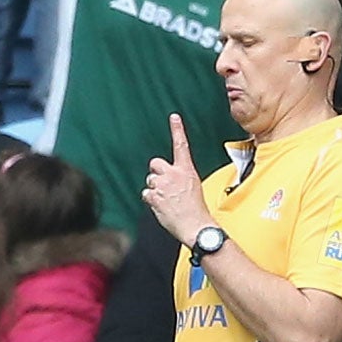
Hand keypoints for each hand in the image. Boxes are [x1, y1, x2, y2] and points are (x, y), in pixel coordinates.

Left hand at [142, 114, 213, 244]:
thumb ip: (178, 178)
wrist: (195, 225)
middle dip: (156, 173)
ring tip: (166, 200)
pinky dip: (151, 200)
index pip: (181, 145)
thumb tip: (164, 178)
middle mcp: (174, 174)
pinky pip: (146, 194)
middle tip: (164, 185)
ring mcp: (163, 185)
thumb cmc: (195, 208)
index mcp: (186, 170)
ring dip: (154, 189)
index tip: (174, 116)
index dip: (177, 129)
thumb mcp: (192, 186)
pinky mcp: (154, 196)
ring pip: (150, 180)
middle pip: (155, 163)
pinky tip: (162, 207)